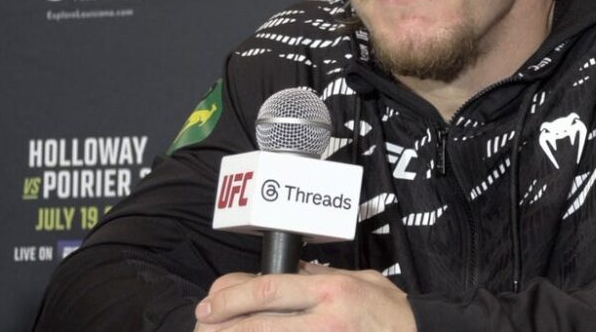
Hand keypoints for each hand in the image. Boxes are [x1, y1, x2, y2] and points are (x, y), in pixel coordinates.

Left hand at [193, 262, 416, 331]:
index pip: (268, 289)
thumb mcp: (360, 280)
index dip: (231, 297)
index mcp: (330, 290)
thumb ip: (324, 276)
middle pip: (258, 322)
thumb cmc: (392, 313)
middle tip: (202, 324)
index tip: (211, 303)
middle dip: (222, 324)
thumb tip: (290, 272)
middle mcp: (324, 319)